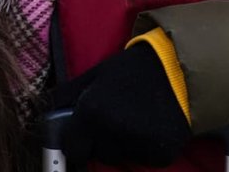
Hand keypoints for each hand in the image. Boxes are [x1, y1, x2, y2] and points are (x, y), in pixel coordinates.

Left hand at [51, 44, 190, 167]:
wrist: (180, 69)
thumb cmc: (133, 69)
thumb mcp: (96, 75)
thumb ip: (68, 95)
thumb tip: (48, 111)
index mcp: (91, 113)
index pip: (73, 148)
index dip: (76, 141)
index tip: (82, 135)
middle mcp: (112, 133)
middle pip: (96, 154)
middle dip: (100, 143)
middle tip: (113, 120)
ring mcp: (137, 146)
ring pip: (119, 157)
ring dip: (121, 146)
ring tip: (134, 120)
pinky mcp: (160, 155)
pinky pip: (142, 159)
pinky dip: (143, 148)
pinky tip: (150, 127)